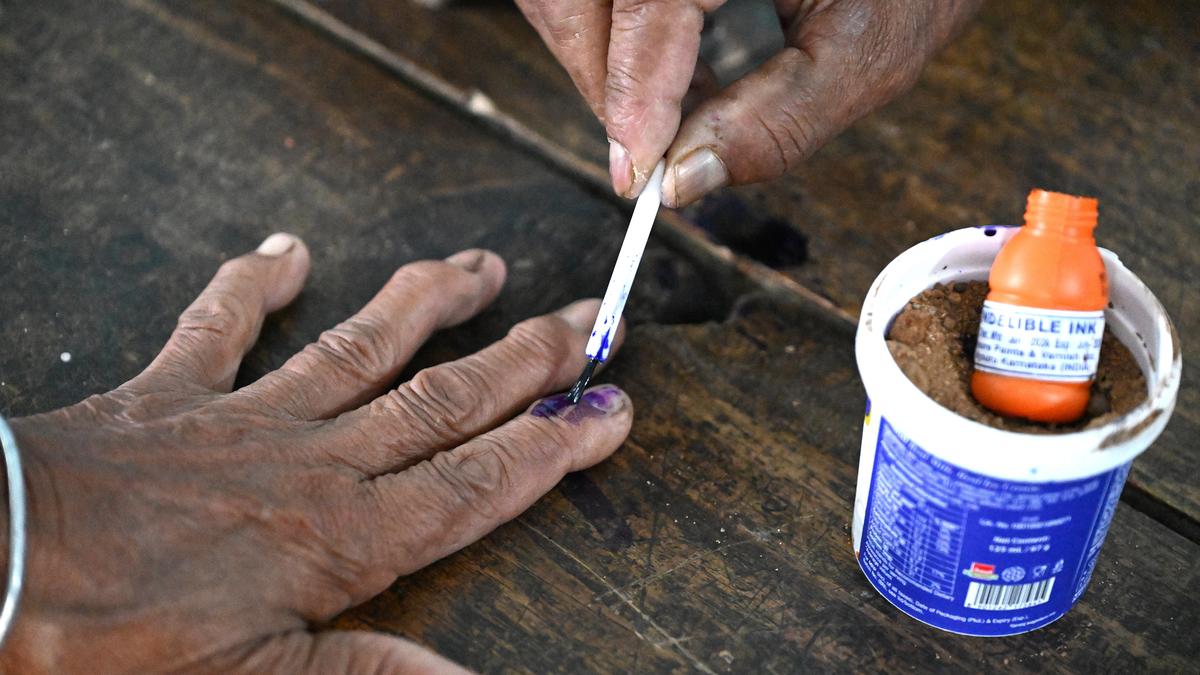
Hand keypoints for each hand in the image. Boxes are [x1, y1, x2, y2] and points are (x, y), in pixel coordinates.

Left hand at [1, 234, 631, 672]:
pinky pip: (220, 326)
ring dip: (427, 305)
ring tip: (483, 269)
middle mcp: (314, 463)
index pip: (475, 482)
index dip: (550, 445)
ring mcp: (247, 418)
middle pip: (441, 401)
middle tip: (584, 319)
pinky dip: (253, 285)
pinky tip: (289, 248)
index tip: (609, 407)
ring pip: (362, 348)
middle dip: (522, 361)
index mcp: (341, 539)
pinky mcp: (172, 392)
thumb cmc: (115, 641)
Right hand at [516, 0, 980, 205]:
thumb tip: (682, 183)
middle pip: (574, 2)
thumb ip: (776, 122)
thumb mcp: (866, 53)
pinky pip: (598, 2)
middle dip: (600, 84)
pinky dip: (613, 46)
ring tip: (659, 116)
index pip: (645, 6)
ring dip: (600, 67)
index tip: (636, 175)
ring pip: (571, 1)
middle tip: (640, 157)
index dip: (629, 97)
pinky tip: (666, 76)